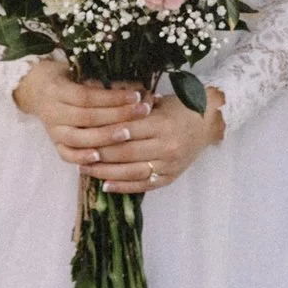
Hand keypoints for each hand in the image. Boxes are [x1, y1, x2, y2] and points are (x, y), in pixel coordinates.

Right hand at [13, 58, 152, 172]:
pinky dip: (83, 158)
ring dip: (104, 138)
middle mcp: (53, 112)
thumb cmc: (63, 76)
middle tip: (141, 112)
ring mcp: (52, 130)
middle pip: (87, 117)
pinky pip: (67, 155)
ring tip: (128, 134)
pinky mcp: (53, 144)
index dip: (113, 97)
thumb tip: (131, 87)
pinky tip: (100, 157)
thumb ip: (97, 80)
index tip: (136, 95)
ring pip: (78, 139)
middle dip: (117, 116)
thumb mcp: (76, 70)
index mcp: (58, 90)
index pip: (88, 97)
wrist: (34, 88)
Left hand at [90, 82, 225, 192]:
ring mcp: (169, 165)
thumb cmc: (180, 108)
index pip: (126, 130)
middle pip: (126, 153)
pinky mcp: (170, 178)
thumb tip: (103, 106)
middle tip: (78, 153)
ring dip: (106, 172)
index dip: (103, 134)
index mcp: (162, 124)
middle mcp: (166, 146)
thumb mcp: (159, 101)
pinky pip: (144, 185)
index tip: (84, 134)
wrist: (208, 123)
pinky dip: (124, 187)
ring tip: (86, 169)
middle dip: (100, 154)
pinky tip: (106, 185)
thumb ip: (134, 108)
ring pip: (132, 172)